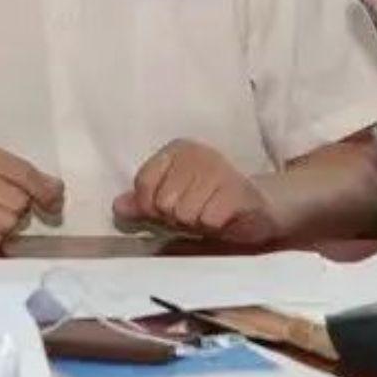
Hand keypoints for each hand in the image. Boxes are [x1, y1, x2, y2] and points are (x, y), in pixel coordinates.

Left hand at [112, 140, 275, 243]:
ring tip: (210, 213)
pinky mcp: (237, 191)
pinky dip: (214, 227)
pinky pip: (208, 221)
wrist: (259, 208)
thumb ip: (144, 203)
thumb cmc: (210, 203)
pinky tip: (225, 218)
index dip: (152, 206)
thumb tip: (117, 206)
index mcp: (176, 149)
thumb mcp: (172, 201)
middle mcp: (197, 153)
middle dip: (176, 217)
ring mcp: (218, 170)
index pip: (143, 184)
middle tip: (197, 211)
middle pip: (163, 202)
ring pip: (184, 214)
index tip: (171, 207)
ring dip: (196, 223)